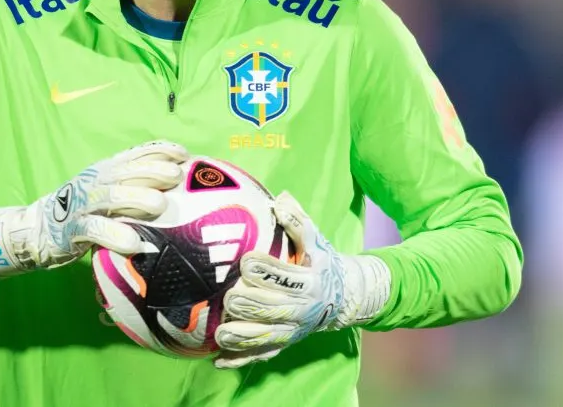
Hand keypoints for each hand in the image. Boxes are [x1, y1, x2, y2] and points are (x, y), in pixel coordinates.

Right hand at [0, 140, 187, 278]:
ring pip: (111, 197)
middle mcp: (95, 182)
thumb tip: (178, 184)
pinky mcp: (72, 229)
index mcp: (106, 170)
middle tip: (175, 177)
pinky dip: (115, 235)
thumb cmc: (85, 210)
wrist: (37, 229)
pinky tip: (134, 243)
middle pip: (126, 172)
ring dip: (136, 198)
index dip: (158, 151)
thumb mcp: (108, 192)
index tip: (183, 154)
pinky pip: (95, 231)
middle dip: (152, 171)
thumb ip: (134, 185)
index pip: (135, 155)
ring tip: (159, 205)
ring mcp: (82, 204)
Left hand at [214, 191, 389, 368]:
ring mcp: (293, 330)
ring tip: (220, 333)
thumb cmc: (321, 262)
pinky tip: (219, 361)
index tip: (246, 261)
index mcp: (310, 282)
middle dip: (251, 304)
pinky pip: (262, 355)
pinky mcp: (284, 343)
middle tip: (229, 298)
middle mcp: (302, 309)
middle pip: (274, 309)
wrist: (343, 297)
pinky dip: (241, 360)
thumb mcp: (316, 240)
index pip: (287, 276)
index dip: (266, 269)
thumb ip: (298, 222)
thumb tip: (280, 200)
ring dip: (243, 336)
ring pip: (266, 336)